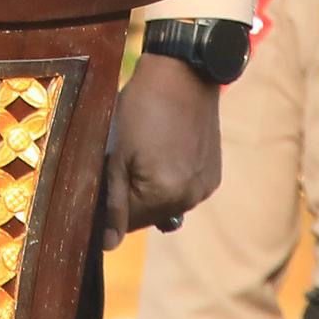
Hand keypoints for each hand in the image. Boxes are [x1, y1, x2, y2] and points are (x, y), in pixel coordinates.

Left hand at [102, 53, 222, 246]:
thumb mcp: (117, 153)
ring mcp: (205, 188)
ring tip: (148, 151)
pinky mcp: (213, 175)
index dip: (110, 203)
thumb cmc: (142, 108)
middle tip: (125, 157)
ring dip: (152, 189)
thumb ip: (113, 202)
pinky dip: (171, 180)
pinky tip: (166, 151)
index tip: (106, 177)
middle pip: (147, 216)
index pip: (126, 223)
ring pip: (166, 203)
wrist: (184, 73)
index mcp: (164, 195)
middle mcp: (190, 199)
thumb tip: (108, 245)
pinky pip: (184, 190)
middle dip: (131, 196)